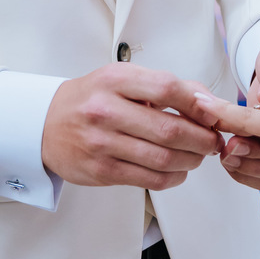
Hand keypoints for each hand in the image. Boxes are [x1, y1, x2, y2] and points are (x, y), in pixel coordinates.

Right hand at [42, 63, 222, 187]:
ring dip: (192, 160)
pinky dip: (174, 177)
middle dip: (202, 139)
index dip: (199, 104)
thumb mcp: (123, 78)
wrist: (45, 124)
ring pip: (163, 159)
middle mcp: (106, 111)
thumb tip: (209, 101)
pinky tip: (179, 170)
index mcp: (115, 80)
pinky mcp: (101, 171)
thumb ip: (166, 86)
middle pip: (170, 130)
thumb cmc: (92, 98)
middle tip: (213, 140)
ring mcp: (102, 143)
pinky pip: (150, 179)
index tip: (214, 113)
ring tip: (199, 155)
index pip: (168, 89)